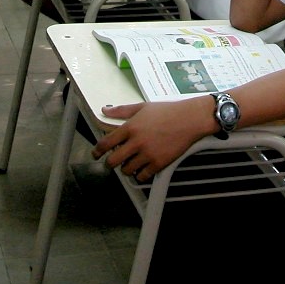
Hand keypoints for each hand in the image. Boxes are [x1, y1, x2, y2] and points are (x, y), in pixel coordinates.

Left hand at [92, 99, 213, 180]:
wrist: (189, 119)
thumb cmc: (167, 111)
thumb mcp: (142, 107)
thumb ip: (122, 110)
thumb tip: (106, 110)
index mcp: (130, 127)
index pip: (106, 143)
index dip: (97, 151)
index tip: (95, 154)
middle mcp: (136, 142)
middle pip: (113, 161)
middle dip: (109, 163)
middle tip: (111, 162)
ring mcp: (148, 154)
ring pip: (127, 170)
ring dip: (126, 168)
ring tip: (129, 163)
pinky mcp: (159, 163)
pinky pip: (142, 176)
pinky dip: (140, 174)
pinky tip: (141, 169)